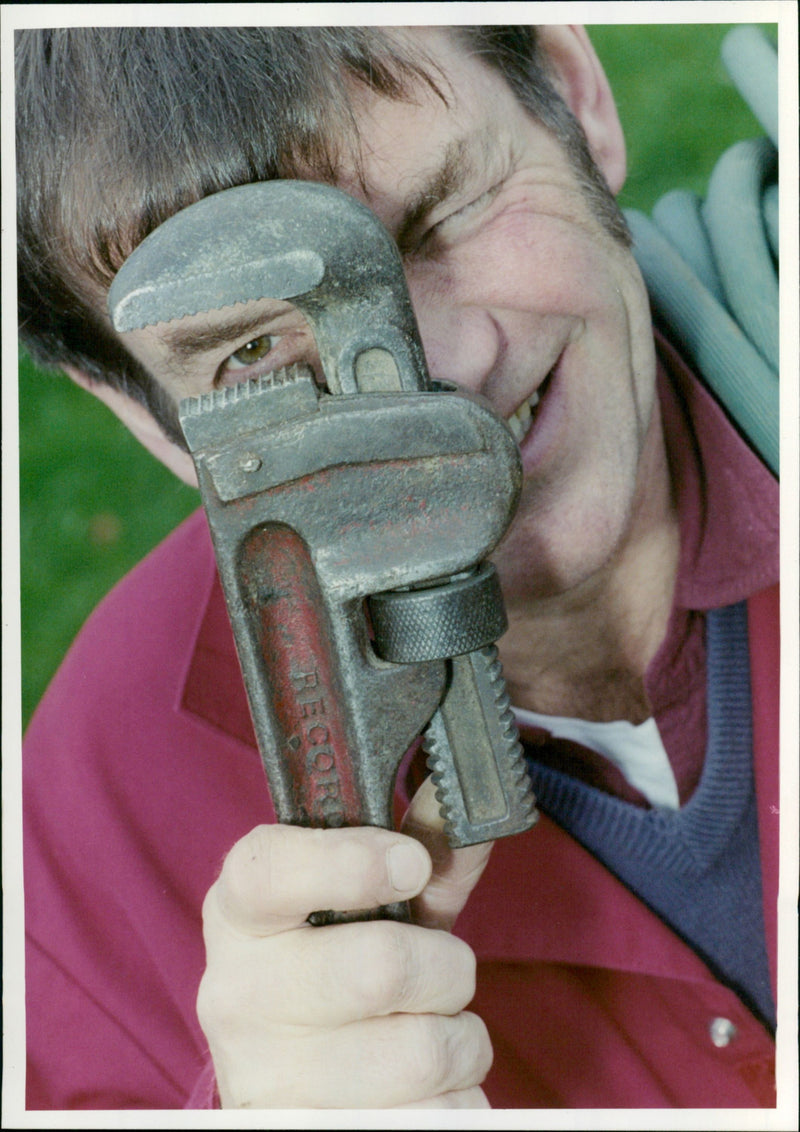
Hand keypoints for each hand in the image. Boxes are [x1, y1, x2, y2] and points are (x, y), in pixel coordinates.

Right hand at [197, 779, 493, 1107]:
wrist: (293, 1091)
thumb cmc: (336, 973)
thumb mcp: (367, 906)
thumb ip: (419, 851)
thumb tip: (477, 805)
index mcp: (241, 916)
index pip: (268, 873)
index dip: (349, 862)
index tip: (410, 862)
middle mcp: (237, 995)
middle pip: (380, 965)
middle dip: (445, 965)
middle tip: (440, 970)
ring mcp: (269, 1079)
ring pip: (424, 1051)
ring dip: (459, 1038)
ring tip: (429, 1032)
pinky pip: (438, 1115)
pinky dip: (457, 1097)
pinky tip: (420, 1088)